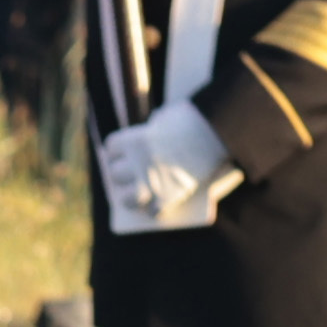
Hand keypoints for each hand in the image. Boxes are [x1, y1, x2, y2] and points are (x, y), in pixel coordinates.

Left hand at [95, 98, 234, 232]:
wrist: (215, 132)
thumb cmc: (193, 120)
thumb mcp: (166, 115)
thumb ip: (154, 126)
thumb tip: (151, 136)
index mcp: (134, 139)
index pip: (111, 148)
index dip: (114, 152)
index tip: (118, 155)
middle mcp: (138, 161)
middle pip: (115, 174)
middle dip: (120, 176)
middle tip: (126, 178)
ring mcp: (152, 181)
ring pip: (129, 198)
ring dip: (131, 199)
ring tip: (137, 198)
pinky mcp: (170, 196)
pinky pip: (155, 211)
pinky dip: (156, 211)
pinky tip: (158, 209)